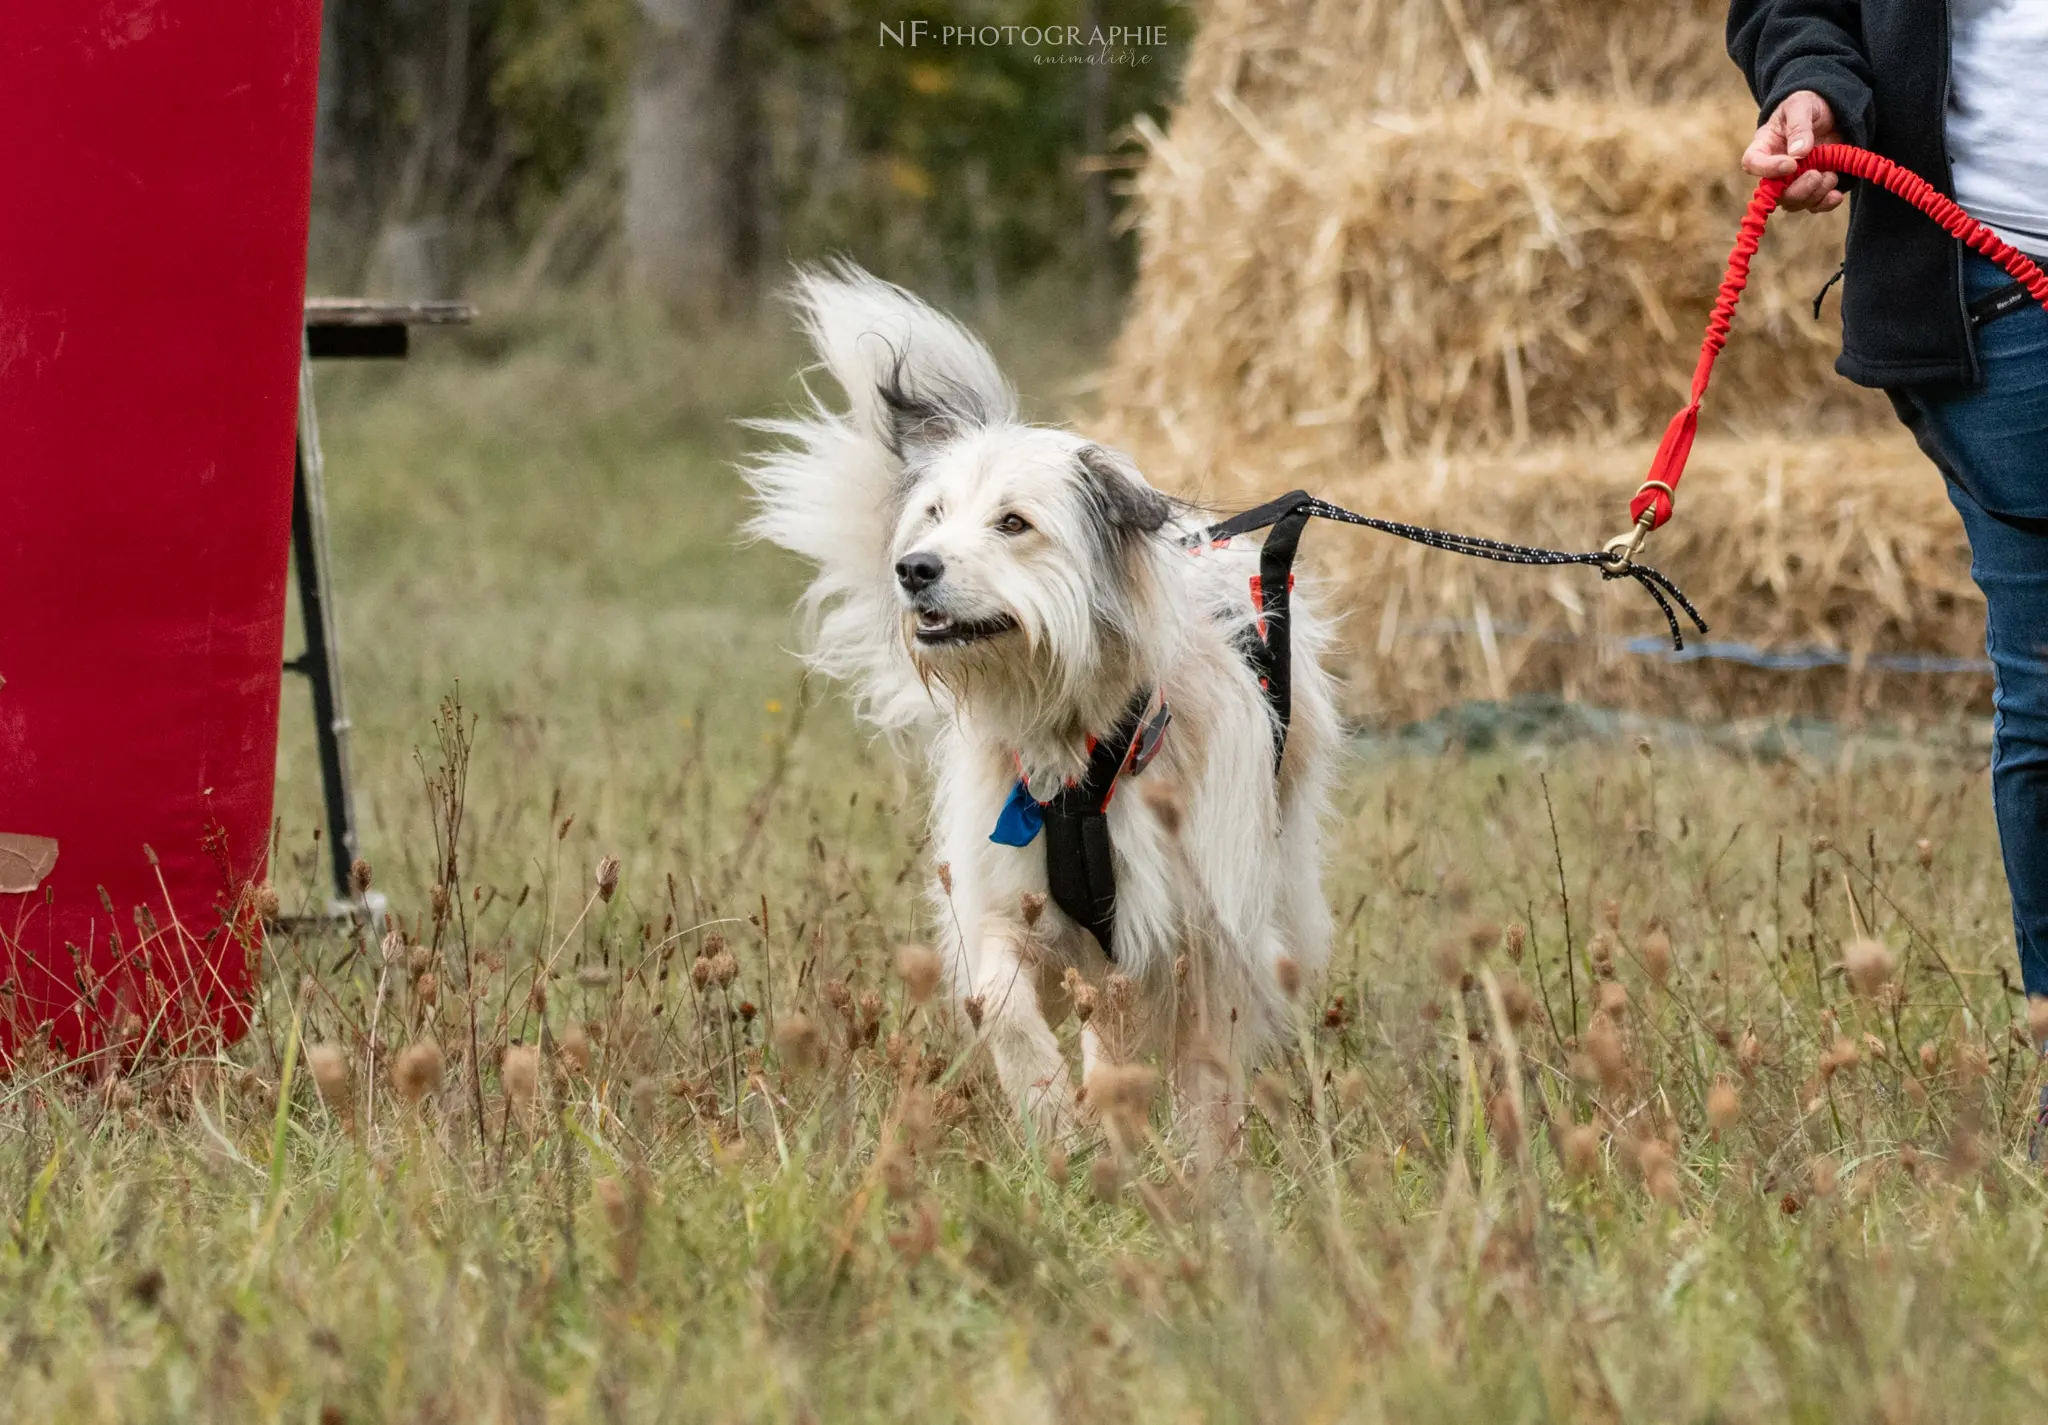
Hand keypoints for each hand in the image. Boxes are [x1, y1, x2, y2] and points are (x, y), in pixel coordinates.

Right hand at [1742, 90, 1843, 211]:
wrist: (1831, 111)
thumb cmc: (1809, 104)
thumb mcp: (1802, 105)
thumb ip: (1799, 126)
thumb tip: (1799, 153)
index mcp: (1764, 146)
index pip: (1752, 164)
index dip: (1767, 170)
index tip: (1791, 164)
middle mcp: (1774, 169)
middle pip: (1775, 192)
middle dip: (1798, 189)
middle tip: (1816, 174)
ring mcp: (1793, 181)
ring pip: (1794, 202)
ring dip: (1814, 194)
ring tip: (1830, 176)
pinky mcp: (1812, 187)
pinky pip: (1813, 205)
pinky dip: (1825, 203)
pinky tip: (1835, 194)